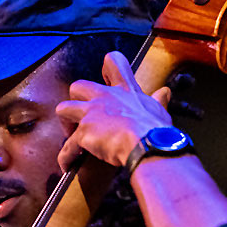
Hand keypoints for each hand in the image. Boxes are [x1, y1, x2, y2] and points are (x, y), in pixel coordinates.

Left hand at [55, 51, 172, 172]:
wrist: (148, 144)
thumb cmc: (156, 130)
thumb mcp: (159, 111)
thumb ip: (158, 101)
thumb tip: (164, 92)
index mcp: (124, 91)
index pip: (113, 62)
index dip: (107, 68)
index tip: (105, 79)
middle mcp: (104, 98)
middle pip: (78, 86)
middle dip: (76, 100)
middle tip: (83, 116)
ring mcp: (91, 114)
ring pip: (63, 109)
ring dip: (65, 123)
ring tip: (71, 137)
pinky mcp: (83, 132)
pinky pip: (68, 146)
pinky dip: (66, 156)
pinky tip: (67, 164)